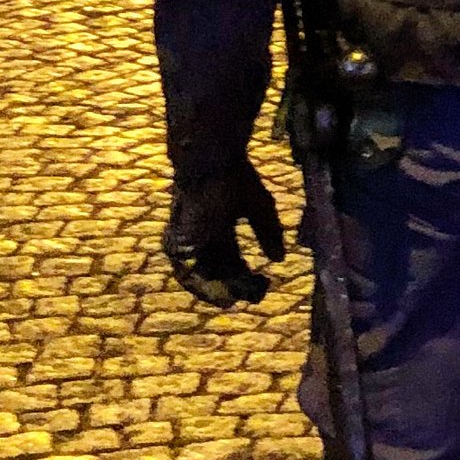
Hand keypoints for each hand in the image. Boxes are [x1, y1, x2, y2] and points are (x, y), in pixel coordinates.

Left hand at [162, 171, 287, 308]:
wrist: (211, 161)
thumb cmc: (235, 177)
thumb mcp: (260, 208)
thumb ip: (268, 232)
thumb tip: (279, 259)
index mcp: (219, 227)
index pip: (230, 259)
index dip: (244, 275)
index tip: (261, 285)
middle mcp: (203, 236)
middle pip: (216, 270)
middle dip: (232, 286)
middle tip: (248, 297)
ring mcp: (190, 238)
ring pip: (201, 273)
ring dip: (216, 288)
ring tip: (233, 298)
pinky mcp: (180, 240)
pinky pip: (187, 270)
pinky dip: (201, 281)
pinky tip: (218, 289)